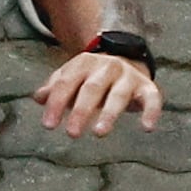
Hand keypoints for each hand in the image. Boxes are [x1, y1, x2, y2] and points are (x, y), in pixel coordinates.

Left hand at [33, 50, 158, 136]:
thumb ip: (55, 88)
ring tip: (100, 133)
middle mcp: (106, 67)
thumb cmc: (91, 76)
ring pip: (118, 95)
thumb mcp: (71, 77)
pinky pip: (152, 98)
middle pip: (92, 89)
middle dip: (81, 111)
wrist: (125, 57)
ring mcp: (127, 76)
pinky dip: (151, 112)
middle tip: (72, 133)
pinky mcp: (146, 86)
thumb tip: (38, 98)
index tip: (48, 124)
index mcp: (83, 64)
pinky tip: (147, 128)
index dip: (56, 103)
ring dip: (109, 114)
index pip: (66, 83)